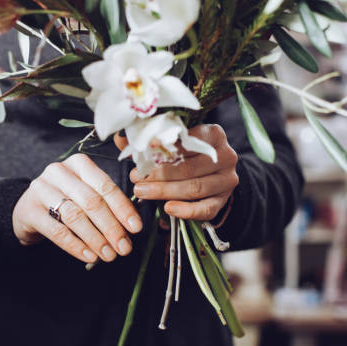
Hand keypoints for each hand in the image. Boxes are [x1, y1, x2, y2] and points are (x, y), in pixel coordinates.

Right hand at [12, 153, 142, 264]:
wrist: (28, 210)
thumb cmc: (64, 202)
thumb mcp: (85, 195)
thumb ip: (106, 205)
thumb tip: (131, 227)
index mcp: (79, 164)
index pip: (105, 185)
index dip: (122, 208)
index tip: (136, 228)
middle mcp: (59, 172)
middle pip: (91, 201)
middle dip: (111, 227)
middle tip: (124, 248)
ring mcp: (41, 189)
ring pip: (74, 216)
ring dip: (95, 239)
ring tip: (108, 255)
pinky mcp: (29, 210)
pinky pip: (56, 230)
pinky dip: (76, 245)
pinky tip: (89, 256)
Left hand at [114, 124, 238, 220]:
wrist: (209, 175)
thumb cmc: (184, 155)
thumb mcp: (169, 143)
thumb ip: (147, 140)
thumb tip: (120, 139)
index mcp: (213, 134)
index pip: (188, 140)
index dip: (164, 146)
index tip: (143, 152)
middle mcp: (225, 155)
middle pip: (189, 167)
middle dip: (159, 174)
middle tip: (137, 179)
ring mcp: (226, 180)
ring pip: (195, 188)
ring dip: (166, 192)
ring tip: (143, 192)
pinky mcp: (223, 200)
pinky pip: (206, 209)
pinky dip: (186, 211)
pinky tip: (168, 209)